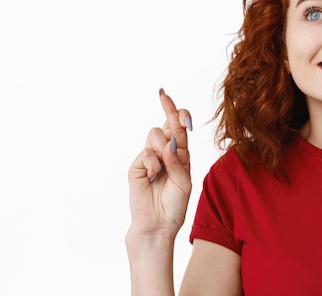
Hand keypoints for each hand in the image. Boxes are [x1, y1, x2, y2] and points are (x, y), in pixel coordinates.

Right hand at [127, 89, 192, 237]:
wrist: (159, 225)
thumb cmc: (175, 204)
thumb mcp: (184, 182)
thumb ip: (179, 162)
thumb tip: (170, 142)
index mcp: (180, 153)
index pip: (180, 128)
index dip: (180, 115)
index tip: (182, 109)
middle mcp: (165, 151)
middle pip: (167, 123)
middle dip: (168, 108)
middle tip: (163, 95)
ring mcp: (150, 157)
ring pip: (155, 134)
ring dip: (163, 147)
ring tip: (163, 168)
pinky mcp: (137, 166)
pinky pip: (146, 153)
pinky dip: (154, 164)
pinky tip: (154, 177)